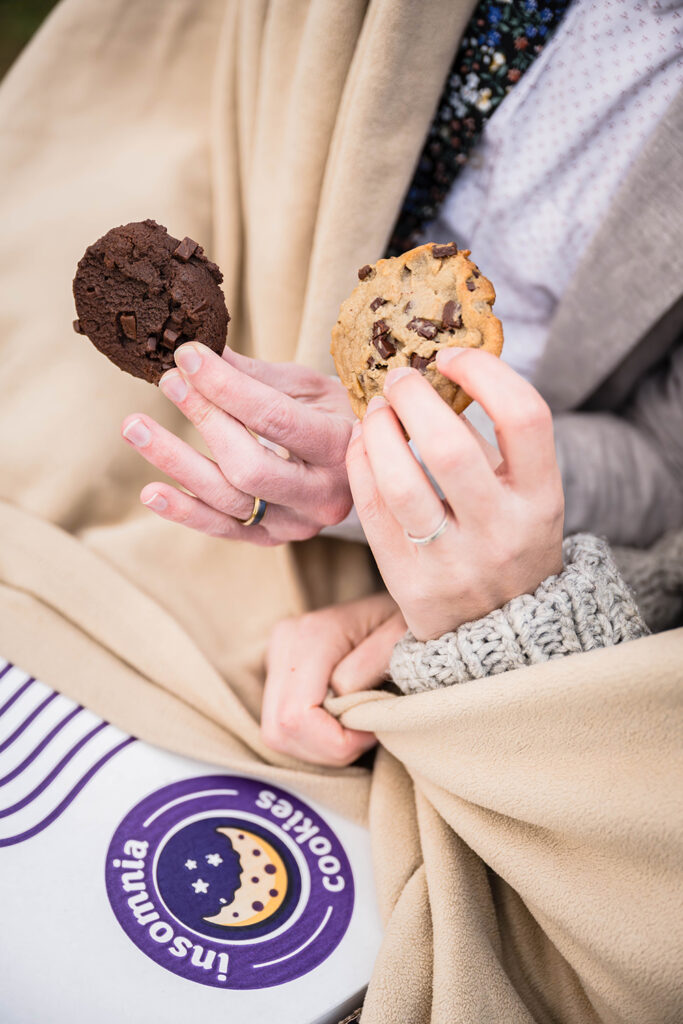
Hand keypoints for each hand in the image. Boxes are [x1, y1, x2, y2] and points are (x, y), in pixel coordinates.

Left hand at [121, 343, 354, 544]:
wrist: (367, 469)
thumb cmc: (337, 418)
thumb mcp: (310, 389)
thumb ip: (258, 376)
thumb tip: (201, 348)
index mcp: (341, 447)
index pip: (276, 418)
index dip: (227, 387)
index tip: (188, 355)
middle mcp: (323, 495)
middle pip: (250, 466)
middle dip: (204, 420)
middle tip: (168, 382)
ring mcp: (297, 524)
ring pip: (229, 499)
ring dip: (176, 462)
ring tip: (134, 427)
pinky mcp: (272, 539)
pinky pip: (223, 529)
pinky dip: (184, 511)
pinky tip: (151, 490)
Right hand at [261, 592, 406, 764]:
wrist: (404, 596)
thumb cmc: (408, 620)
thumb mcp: (402, 637)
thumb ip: (371, 665)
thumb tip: (341, 699)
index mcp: (311, 635)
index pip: (297, 716)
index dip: (336, 742)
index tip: (372, 730)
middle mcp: (284, 642)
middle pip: (280, 730)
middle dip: (325, 750)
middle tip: (365, 735)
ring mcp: (277, 654)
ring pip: (275, 734)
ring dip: (318, 747)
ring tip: (356, 727)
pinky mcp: (279, 669)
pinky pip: (280, 726)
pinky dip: (312, 739)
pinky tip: (340, 722)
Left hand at [346, 349, 564, 640]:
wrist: (505, 637)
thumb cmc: (510, 544)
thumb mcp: (524, 496)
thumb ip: (490, 443)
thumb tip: (435, 376)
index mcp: (542, 501)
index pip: (525, 417)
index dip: (484, 373)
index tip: (452, 357)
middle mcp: (502, 534)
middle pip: (451, 447)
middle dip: (413, 398)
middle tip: (397, 379)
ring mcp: (454, 564)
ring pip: (401, 483)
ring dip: (377, 433)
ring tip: (375, 413)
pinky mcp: (410, 584)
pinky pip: (372, 513)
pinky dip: (359, 466)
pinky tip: (360, 445)